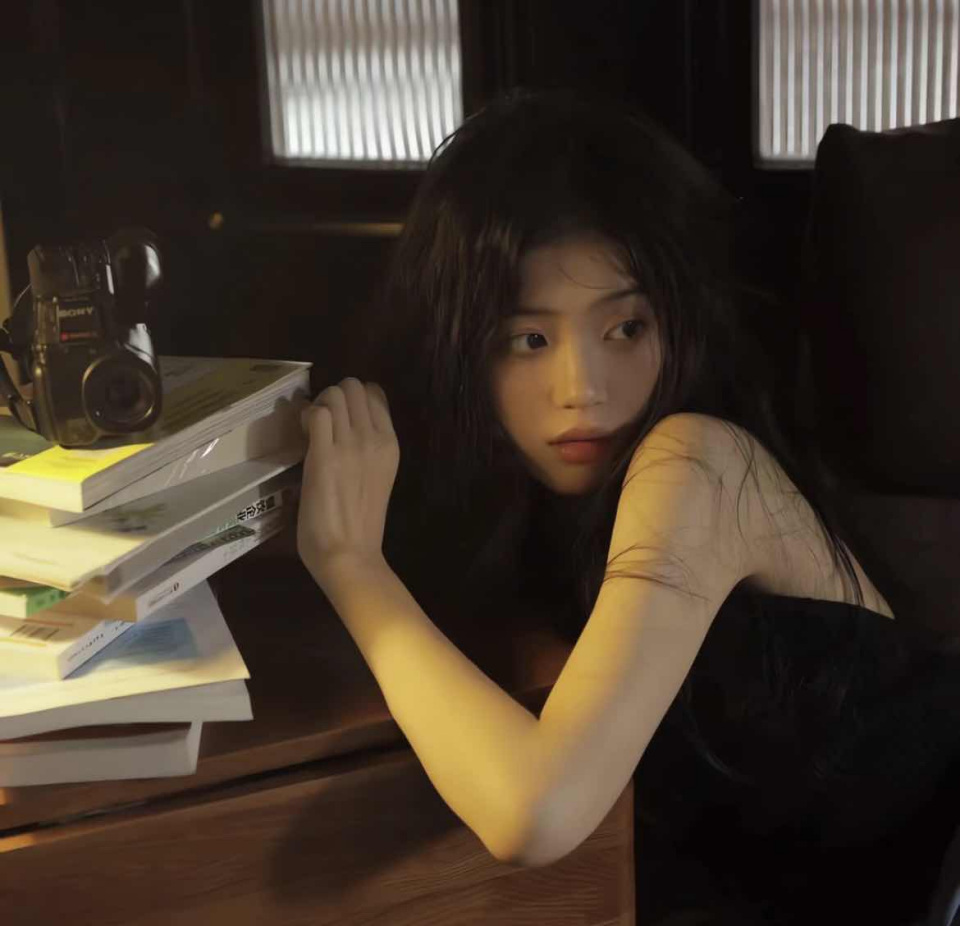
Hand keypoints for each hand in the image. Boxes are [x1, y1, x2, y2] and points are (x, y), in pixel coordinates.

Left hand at [297, 377, 399, 585]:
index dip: (353, 399)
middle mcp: (375, 438)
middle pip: (353, 386)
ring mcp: (351, 445)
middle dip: (333, 397)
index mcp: (391, 444)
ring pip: (334, 393)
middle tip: (323, 425)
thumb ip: (368, 449)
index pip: (375, 393)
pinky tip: (304, 439)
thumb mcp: (378, 475)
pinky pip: (316, 413)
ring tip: (312, 432)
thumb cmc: (361, 524)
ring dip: (318, 405)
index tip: (341, 421)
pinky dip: (306, 418)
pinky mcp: (324, 455)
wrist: (350, 554)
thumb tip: (345, 428)